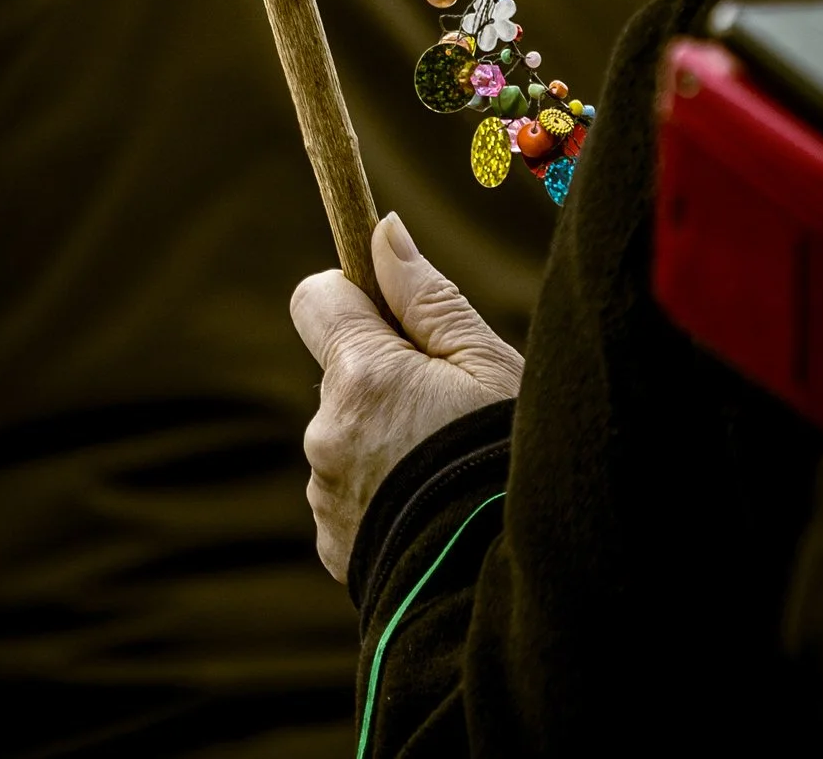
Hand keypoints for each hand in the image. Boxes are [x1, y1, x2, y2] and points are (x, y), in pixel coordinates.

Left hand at [288, 213, 522, 582]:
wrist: (506, 589)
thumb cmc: (506, 463)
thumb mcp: (487, 365)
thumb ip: (427, 296)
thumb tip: (383, 232)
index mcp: (361, 376)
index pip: (316, 298)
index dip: (354, 296)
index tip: (393, 315)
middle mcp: (327, 432)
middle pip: (341, 374)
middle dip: (382, 378)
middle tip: (446, 408)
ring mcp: (326, 494)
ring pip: (347, 435)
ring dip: (382, 439)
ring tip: (444, 468)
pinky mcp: (334, 546)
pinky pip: (350, 494)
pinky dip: (383, 492)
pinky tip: (430, 508)